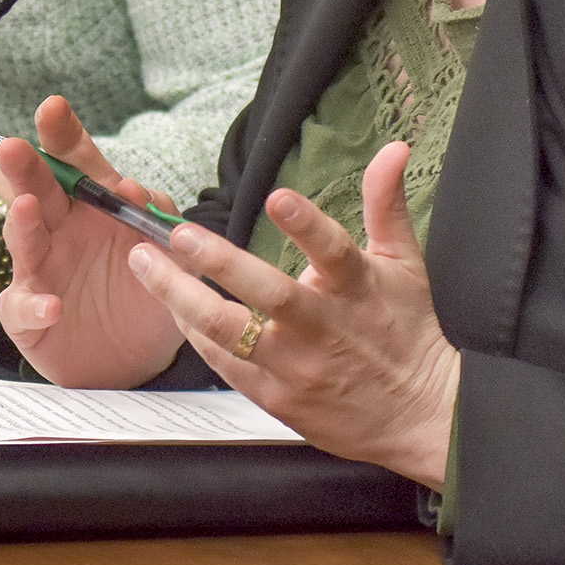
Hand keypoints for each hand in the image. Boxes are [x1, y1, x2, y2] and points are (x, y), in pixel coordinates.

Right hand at [0, 94, 185, 387]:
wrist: (135, 358)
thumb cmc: (144, 292)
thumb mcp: (169, 257)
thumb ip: (159, 224)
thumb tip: (139, 193)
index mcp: (95, 208)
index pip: (79, 163)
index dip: (64, 135)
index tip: (53, 108)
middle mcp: (61, 232)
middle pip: (40, 192)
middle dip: (27, 168)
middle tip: (12, 146)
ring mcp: (41, 273)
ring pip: (25, 242)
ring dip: (23, 224)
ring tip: (26, 209)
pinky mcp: (30, 319)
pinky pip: (26, 309)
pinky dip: (36, 307)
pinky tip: (50, 305)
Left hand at [126, 139, 460, 489]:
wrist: (420, 416)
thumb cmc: (408, 331)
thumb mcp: (405, 262)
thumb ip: (386, 203)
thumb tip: (391, 148)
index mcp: (356, 289)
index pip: (333, 252)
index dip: (306, 225)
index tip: (277, 197)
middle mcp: (322, 329)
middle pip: (269, 295)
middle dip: (220, 264)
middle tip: (179, 234)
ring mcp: (295, 367)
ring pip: (230, 334)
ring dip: (182, 297)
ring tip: (144, 264)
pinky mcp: (276, 398)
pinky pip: (225, 365)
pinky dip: (194, 335)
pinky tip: (169, 305)